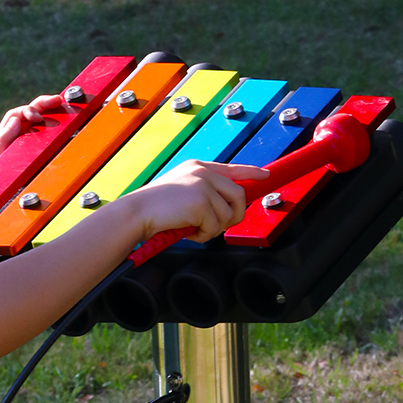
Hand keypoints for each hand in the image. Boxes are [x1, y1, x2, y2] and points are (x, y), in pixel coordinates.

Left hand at [0, 93, 64, 170]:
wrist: (9, 200)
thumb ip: (2, 141)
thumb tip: (15, 121)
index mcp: (9, 135)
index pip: (16, 115)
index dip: (26, 111)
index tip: (36, 118)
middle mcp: (22, 135)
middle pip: (33, 111)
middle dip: (44, 103)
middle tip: (57, 101)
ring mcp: (36, 141)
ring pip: (46, 118)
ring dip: (54, 109)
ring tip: (65, 104)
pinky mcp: (49, 148)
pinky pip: (56, 132)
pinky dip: (63, 122)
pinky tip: (71, 119)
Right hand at [134, 160, 270, 243]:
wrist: (136, 213)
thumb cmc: (154, 207)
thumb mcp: (182, 190)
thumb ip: (204, 192)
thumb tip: (228, 207)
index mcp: (198, 166)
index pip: (232, 168)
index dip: (251, 172)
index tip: (265, 174)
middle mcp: (202, 172)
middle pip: (239, 195)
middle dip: (232, 216)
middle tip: (214, 226)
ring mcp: (203, 185)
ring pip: (228, 214)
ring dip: (213, 228)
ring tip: (193, 227)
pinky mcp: (201, 201)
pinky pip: (215, 227)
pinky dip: (202, 235)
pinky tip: (187, 230)